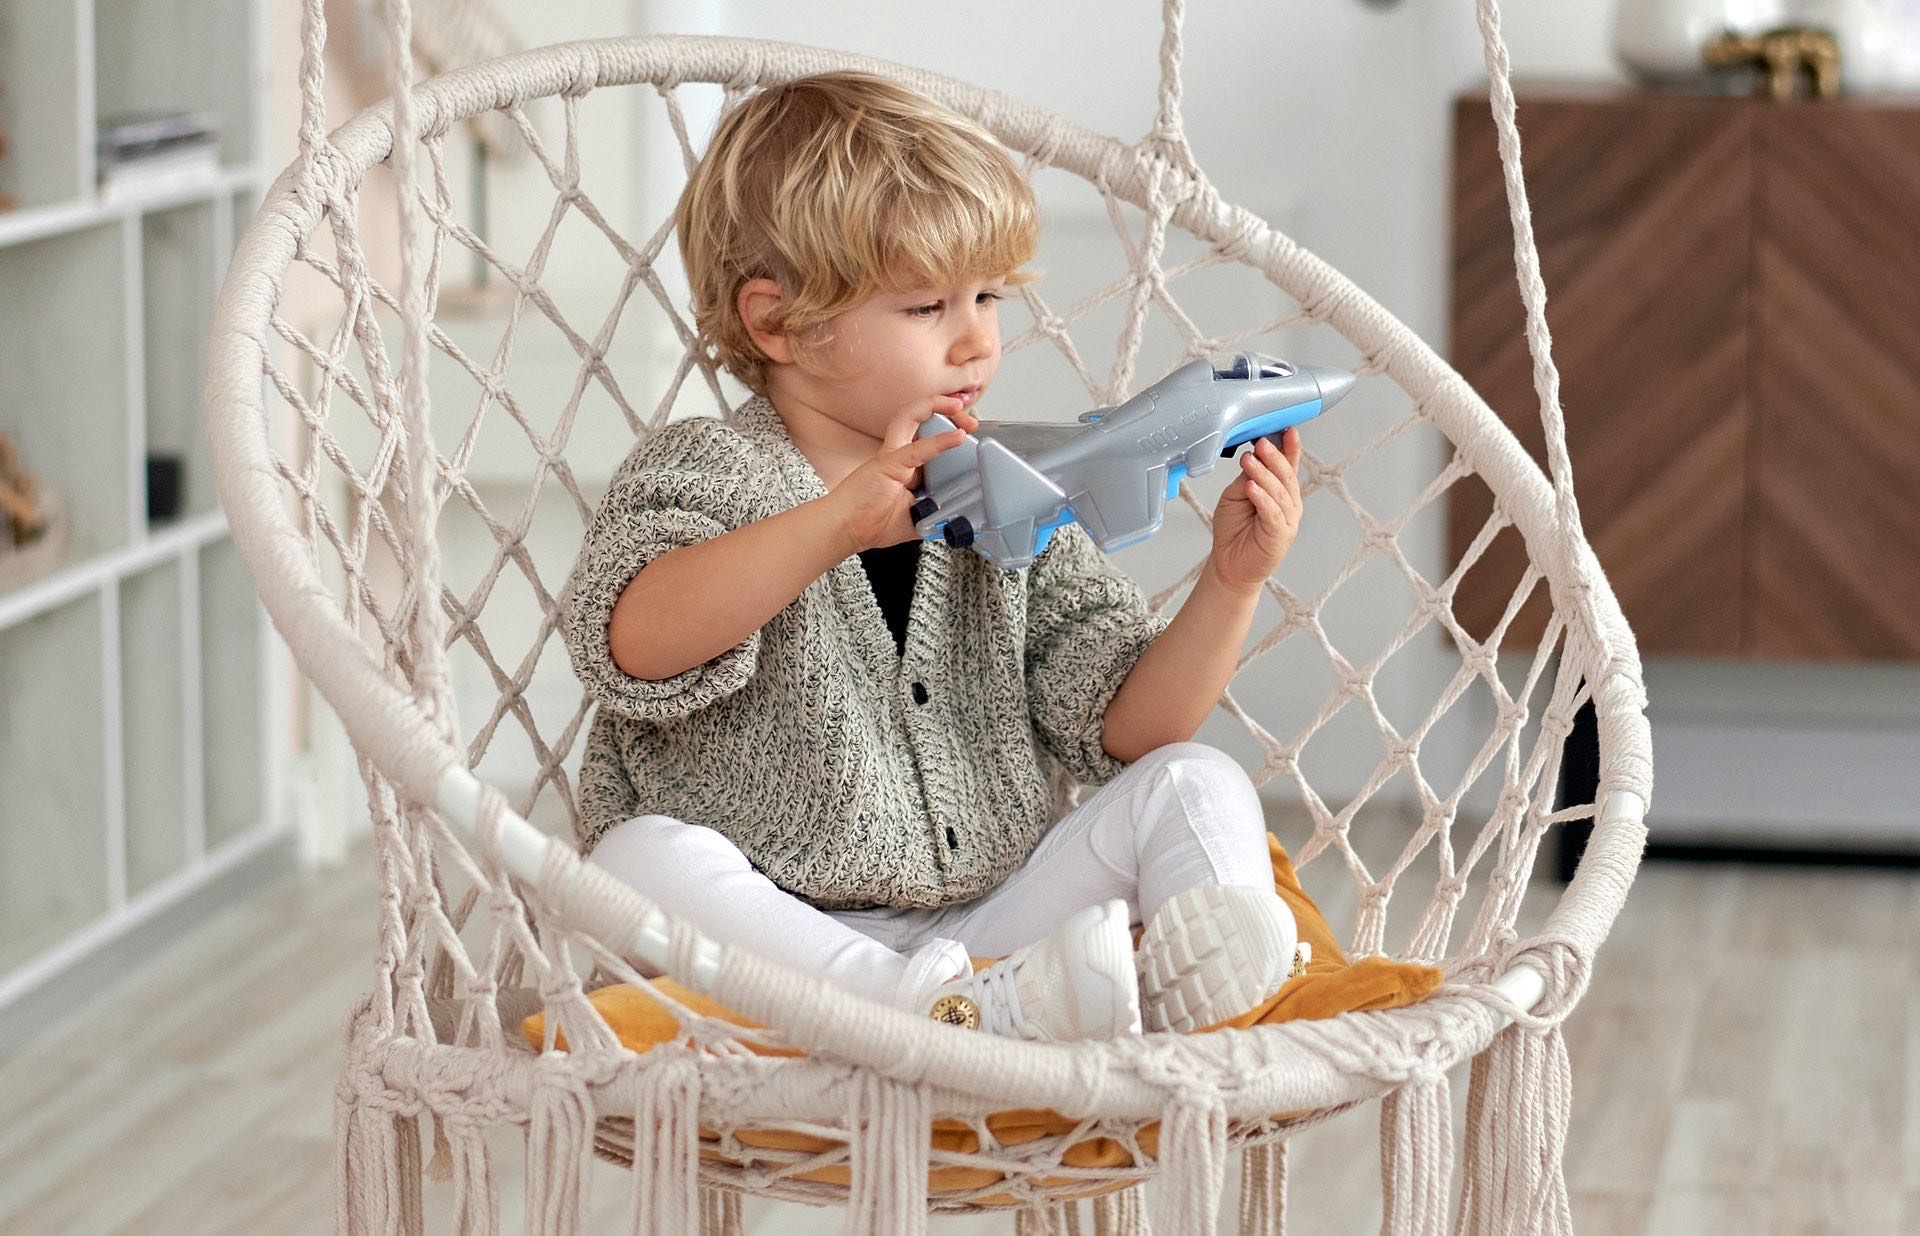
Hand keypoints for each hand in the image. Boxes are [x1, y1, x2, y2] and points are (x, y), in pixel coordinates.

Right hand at [826, 402, 979, 553]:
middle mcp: (896, 454)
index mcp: (904, 466)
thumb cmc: (869, 523)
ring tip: (959, 408)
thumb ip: (934, 516)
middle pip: (922, 420)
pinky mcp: (888, 464)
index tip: (969, 436)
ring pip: (912, 418)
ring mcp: (891, 456)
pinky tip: (958, 436)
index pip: (928, 438)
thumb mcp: (914, 520)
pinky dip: (940, 440)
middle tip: (971, 422)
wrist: (843, 529)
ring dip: (937, 407)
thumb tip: (958, 522)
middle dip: (949, 414)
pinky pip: (917, 448)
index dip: (949, 431)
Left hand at [1206, 428, 1301, 592]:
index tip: (1287, 429)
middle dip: (1273, 457)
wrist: (1229, 564)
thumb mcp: (1236, 495)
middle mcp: (1288, 503)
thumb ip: (1247, 477)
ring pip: (1279, 492)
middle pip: (1286, 475)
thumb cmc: (1234, 530)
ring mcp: (1287, 519)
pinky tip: (1252, 488)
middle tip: (1260, 443)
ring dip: (1263, 474)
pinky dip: (1262, 498)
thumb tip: (1253, 456)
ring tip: (1249, 461)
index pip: (1288, 465)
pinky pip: (1273, 512)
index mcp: (1280, 491)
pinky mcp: (1280, 534)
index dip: (1290, 448)